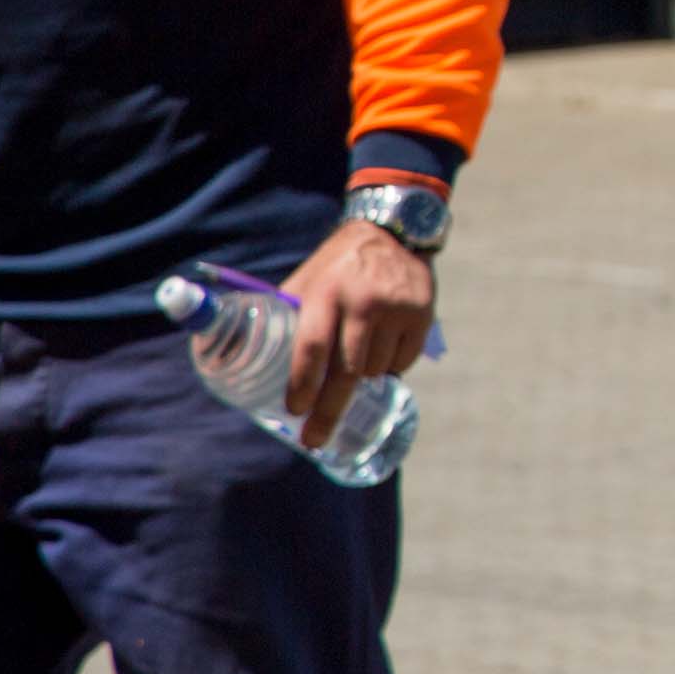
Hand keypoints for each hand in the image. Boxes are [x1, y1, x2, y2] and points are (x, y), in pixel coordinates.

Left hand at [277, 218, 436, 450]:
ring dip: (361, 379)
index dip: (303, 383)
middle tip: (314, 440)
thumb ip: (289, 317)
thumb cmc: (336, 268)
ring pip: (375, 369)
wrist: (392, 233)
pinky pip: (403, 361)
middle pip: (345, 370)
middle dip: (328, 410)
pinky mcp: (422, 315)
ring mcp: (396, 310)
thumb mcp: (307, 282)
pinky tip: (381, 351)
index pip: (312, 347)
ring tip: (354, 366)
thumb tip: (252, 360)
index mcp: (325, 293)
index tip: (294, 411)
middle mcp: (362, 302)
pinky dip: (389, 366)